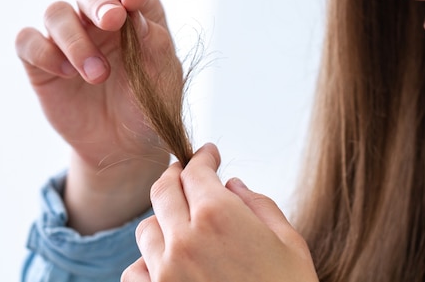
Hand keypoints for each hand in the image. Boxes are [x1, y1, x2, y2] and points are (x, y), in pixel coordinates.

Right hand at [15, 0, 176, 232]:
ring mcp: (70, 40)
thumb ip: (155, 45)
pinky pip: (28, 40)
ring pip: (56, 13)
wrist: (125, 149)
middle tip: (112, 20)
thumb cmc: (149, 108)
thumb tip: (137, 15)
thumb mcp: (163, 81)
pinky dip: (43, 51)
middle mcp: (101, 23)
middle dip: (98, 1)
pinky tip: (65, 74)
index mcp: (137, 19)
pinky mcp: (42, 63)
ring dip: (75, 39)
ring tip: (97, 74)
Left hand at [122, 144, 318, 281]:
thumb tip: (233, 186)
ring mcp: (164, 272)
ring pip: (146, 229)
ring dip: (163, 221)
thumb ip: (258, 204)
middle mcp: (183, 239)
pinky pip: (136, 271)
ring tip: (182, 225)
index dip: (202, 157)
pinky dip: (148, 264)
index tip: (208, 154)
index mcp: (218, 216)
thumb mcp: (289, 242)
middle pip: (163, 190)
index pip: (196, 171)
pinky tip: (167, 265)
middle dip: (175, 176)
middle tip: (184, 173)